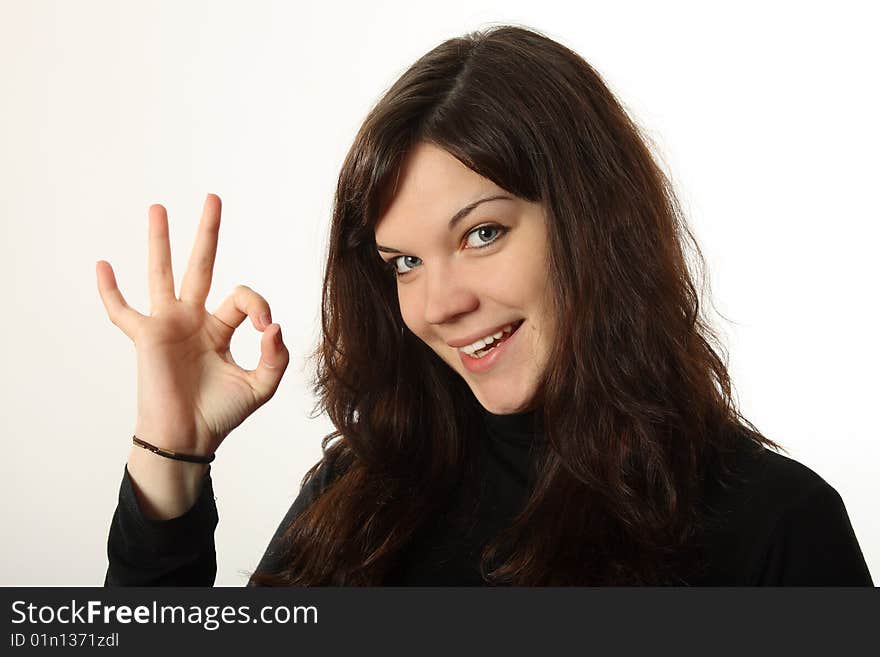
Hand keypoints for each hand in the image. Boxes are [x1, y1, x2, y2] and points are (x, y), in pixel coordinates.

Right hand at [96, 194, 289, 458]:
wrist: (189, 438)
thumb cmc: (221, 413)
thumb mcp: (261, 386)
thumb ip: (276, 356)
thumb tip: (273, 326)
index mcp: (221, 328)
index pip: (243, 298)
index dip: (259, 306)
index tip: (265, 329)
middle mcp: (194, 320)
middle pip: (200, 266)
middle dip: (208, 232)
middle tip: (214, 198)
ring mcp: (168, 325)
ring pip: (162, 274)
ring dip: (160, 241)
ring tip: (158, 208)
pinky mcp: (146, 338)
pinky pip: (122, 311)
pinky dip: (110, 291)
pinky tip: (103, 266)